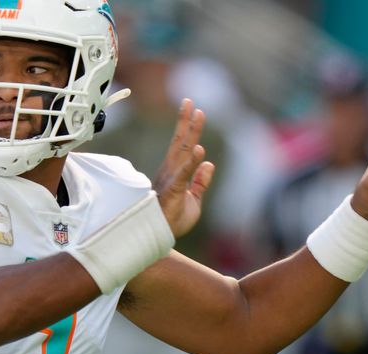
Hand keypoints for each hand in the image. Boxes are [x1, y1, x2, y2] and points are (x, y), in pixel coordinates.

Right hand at [154, 99, 215, 237]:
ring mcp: (171, 181)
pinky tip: (199, 149)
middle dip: (187, 121)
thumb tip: (209, 163)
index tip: (195, 108)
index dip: (189, 127)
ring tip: (198, 114)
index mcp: (175, 173)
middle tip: (191, 101)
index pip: (183, 145)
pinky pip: (183, 175)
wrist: (159, 238)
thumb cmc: (172, 221)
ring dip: (191, 132)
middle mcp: (171, 173)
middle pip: (181, 142)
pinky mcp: (173, 193)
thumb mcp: (194, 200)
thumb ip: (201, 182)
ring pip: (182, 152)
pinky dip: (191, 163)